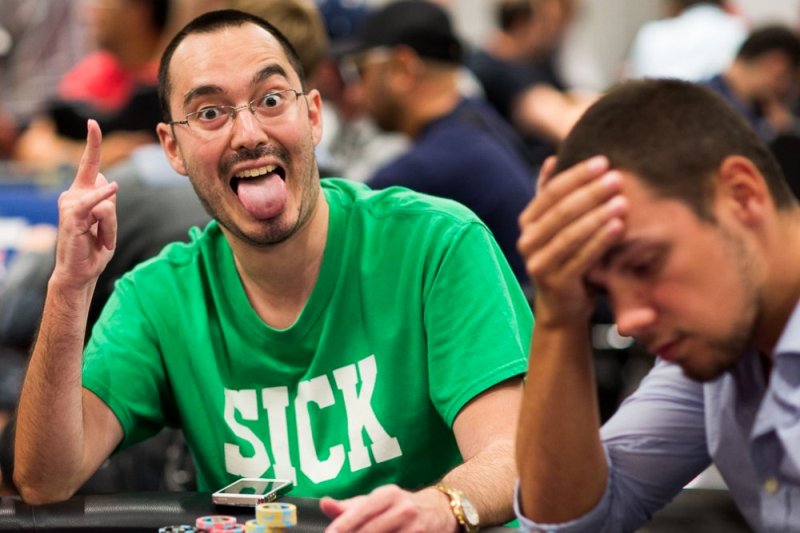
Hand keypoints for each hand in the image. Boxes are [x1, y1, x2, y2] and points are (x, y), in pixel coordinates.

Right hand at [51, 119, 118, 291]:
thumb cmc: (94, 248)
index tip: (93, 123)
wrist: (80, 272)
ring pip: (108, 205)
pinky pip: (97, 204)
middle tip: (102, 239)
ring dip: (110, 228)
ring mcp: (70, 203)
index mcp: (82, 193)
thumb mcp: (108, 222)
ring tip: (99, 242)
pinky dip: (105, 202)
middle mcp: (72, 194)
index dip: (93, 142)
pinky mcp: (72, 215)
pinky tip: (111, 188)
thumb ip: (108, 203)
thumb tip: (106, 184)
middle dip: (112, 219)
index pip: (90, 163)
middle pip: (109, 191)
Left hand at [320, 485, 455, 532]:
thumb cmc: (400, 506)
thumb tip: (324, 503)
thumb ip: (349, 506)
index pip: (362, 510)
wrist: (440, 511)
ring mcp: (415, 528)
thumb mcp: (378, 501)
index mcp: (388, 495)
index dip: (344, 525)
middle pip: (372, 530)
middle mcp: (403, 509)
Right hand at [517, 155, 626, 325]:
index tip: (603, 161)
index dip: (576, 175)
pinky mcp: (554, 282)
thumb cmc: (567, 259)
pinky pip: (580, 257)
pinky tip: (618, 226)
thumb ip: (552, 197)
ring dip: (597, 215)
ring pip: (569, 234)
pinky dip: (600, 241)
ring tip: (623, 201)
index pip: (550, 191)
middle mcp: (526, 241)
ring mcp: (538, 263)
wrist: (564, 306)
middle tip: (617, 178)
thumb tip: (551, 159)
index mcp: (527, 222)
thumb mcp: (559, 226)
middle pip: (560, 211)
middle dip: (590, 192)